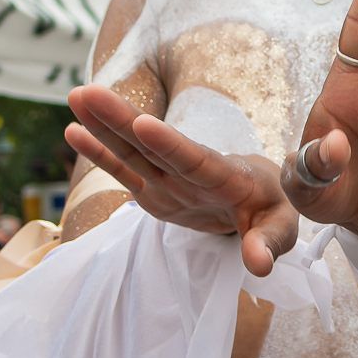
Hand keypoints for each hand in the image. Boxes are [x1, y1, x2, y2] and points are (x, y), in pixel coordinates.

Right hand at [64, 86, 297, 276]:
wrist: (261, 196)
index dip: (169, 143)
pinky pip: (125, 169)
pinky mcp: (154, 190)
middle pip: (152, 145)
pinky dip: (101, 153)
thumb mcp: (282, 228)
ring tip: (77, 97)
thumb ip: (269, 242)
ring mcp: (169, 179)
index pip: (195, 159)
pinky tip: (75, 131)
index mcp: (224, 176)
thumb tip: (257, 263)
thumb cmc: (273, 209)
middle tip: (87, 93)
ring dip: (105, 125)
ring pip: (134, 150)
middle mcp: (191, 172)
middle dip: (121, 120)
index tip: (144, 123)